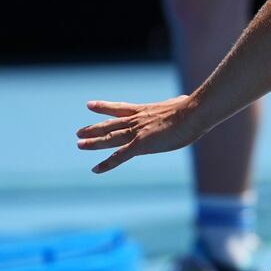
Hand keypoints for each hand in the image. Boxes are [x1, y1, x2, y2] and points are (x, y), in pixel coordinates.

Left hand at [75, 94, 204, 172]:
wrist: (192, 113)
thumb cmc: (192, 108)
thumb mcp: (181, 104)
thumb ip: (177, 105)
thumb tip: (185, 101)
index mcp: (145, 110)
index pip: (120, 108)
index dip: (104, 107)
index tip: (89, 105)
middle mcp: (137, 120)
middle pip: (110, 124)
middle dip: (94, 129)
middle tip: (78, 132)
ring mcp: (137, 132)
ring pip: (110, 138)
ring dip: (93, 142)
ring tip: (79, 144)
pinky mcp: (140, 145)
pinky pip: (119, 156)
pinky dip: (107, 163)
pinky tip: (95, 169)